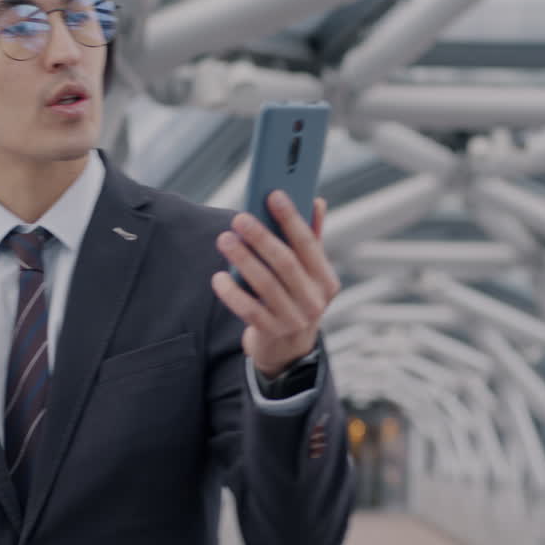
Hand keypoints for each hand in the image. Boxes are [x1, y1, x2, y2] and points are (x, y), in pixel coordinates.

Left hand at [213, 193, 340, 376]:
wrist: (288, 349)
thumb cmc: (296, 298)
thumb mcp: (309, 273)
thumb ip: (312, 239)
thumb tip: (317, 201)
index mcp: (326, 280)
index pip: (309, 245)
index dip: (292, 219)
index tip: (274, 195)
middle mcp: (314, 301)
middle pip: (286, 264)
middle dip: (262, 238)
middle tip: (240, 218)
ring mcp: (293, 320)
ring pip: (265, 285)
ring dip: (243, 260)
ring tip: (224, 239)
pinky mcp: (271, 333)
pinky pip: (249, 310)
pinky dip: (232, 293)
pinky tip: (218, 278)